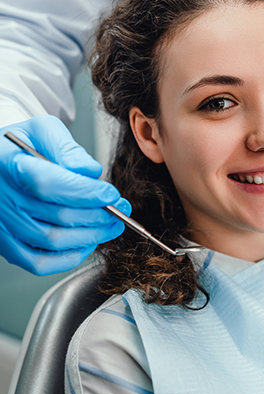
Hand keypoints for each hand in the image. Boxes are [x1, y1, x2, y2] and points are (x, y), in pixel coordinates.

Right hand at [0, 115, 130, 274]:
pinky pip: (39, 262)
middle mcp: (2, 198)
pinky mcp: (6, 245)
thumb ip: (68, 149)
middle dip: (99, 215)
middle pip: (58, 216)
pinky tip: (88, 241)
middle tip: (122, 209)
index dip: (87, 193)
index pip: (50, 184)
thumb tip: (90, 172)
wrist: (0, 161)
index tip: (111, 194)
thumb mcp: (43, 131)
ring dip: (91, 235)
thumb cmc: (23, 145)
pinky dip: (70, 257)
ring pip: (53, 241)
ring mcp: (2, 225)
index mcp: (9, 164)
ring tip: (112, 224)